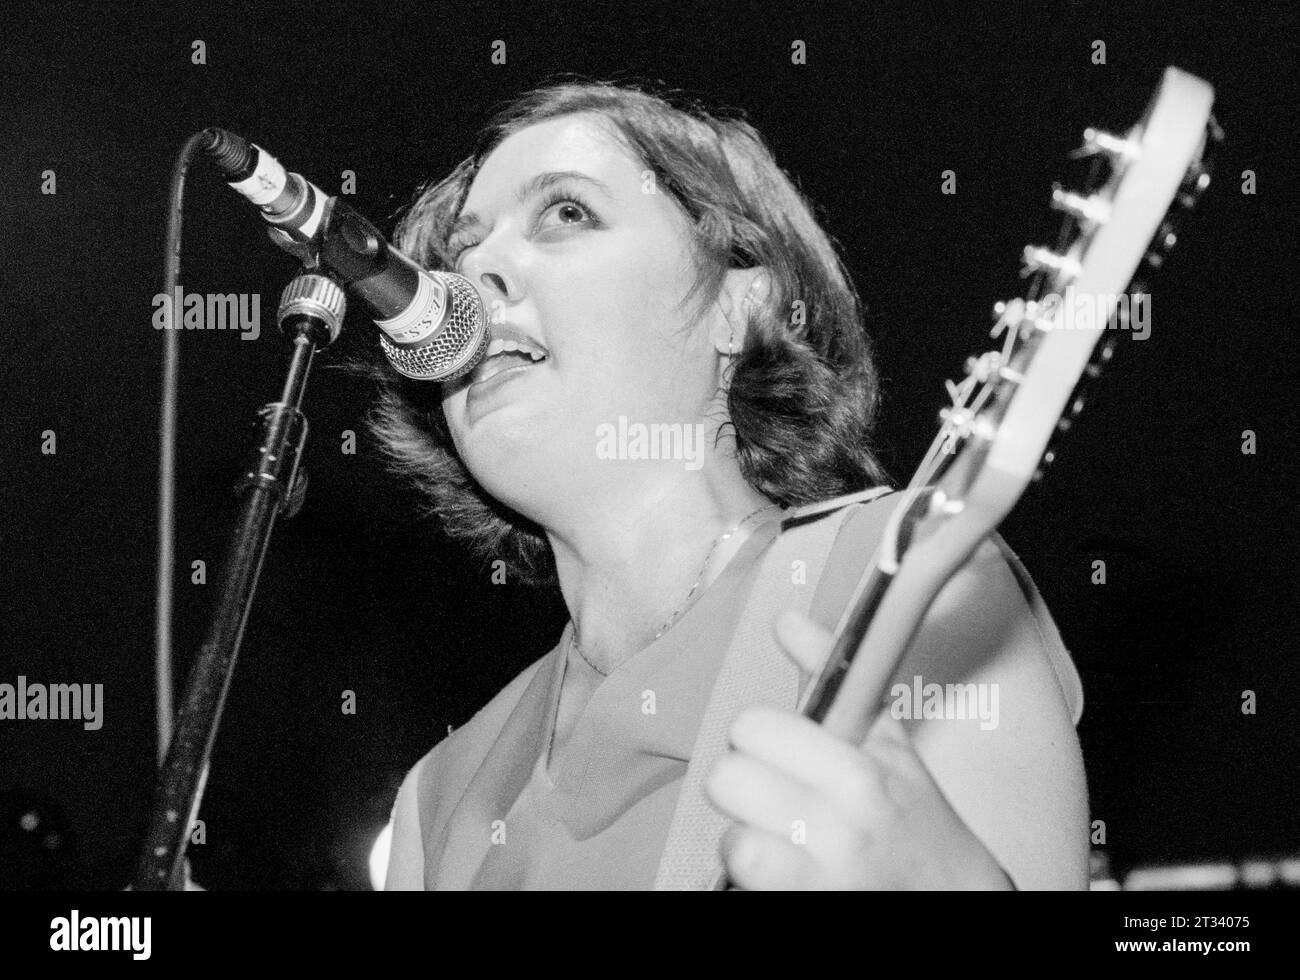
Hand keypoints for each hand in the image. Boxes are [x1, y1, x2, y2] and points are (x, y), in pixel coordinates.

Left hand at [704, 609, 1014, 889]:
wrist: (951, 896)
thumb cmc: (914, 817)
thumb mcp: (884, 740)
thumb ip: (833, 675)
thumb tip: (786, 620)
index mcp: (858, 774)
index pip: (753, 728)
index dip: (759, 735)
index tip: (780, 747)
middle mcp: (838, 827)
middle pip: (728, 779)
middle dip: (743, 783)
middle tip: (772, 791)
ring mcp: (820, 877)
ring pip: (731, 840)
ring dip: (747, 837)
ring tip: (778, 834)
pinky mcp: (802, 905)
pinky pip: (742, 880)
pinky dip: (753, 876)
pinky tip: (782, 866)